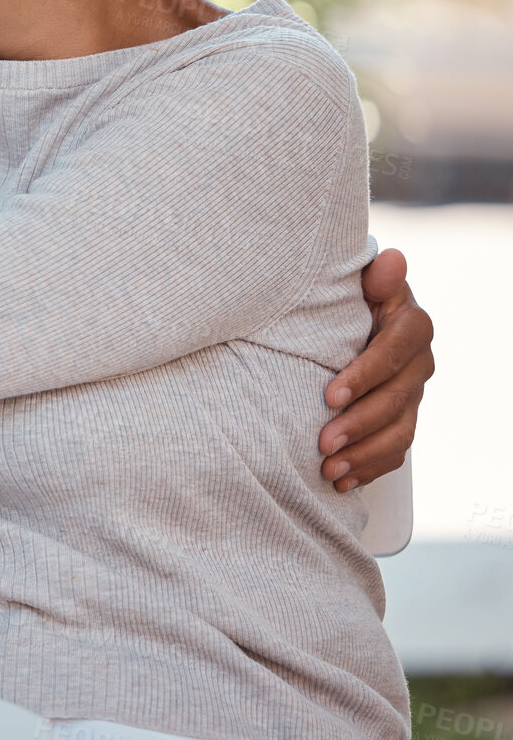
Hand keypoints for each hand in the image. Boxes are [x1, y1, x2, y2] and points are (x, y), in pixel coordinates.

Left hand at [319, 248, 433, 491]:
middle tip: (321, 442)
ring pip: (398, 432)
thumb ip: (372, 278)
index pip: (395, 352)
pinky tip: (341, 481)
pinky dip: (369, 469)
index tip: (328, 395)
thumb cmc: (347, 299)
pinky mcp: (401, 421)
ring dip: (363, 454)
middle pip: (396, 400)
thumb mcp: (358, 285)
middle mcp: (418, 365)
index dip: (365, 375)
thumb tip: (391, 259)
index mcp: (411, 327)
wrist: (349, 323)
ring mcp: (412, 396)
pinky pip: (394, 452)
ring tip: (328, 468)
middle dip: (358, 424)